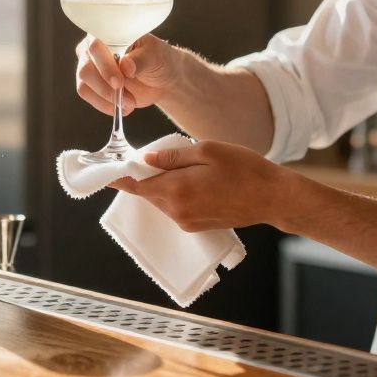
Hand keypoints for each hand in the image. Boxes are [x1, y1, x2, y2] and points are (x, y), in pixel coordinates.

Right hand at [75, 34, 181, 116]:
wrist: (162, 79)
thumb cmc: (158, 59)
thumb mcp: (154, 56)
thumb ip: (139, 59)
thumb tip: (125, 65)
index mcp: (107, 32)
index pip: (95, 46)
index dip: (105, 66)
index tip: (118, 82)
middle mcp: (93, 48)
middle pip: (86, 68)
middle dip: (105, 87)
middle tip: (126, 97)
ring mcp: (90, 66)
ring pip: (84, 84)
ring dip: (107, 98)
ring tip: (130, 102)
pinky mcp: (91, 84)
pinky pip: (87, 95)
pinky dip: (104, 105)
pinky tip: (123, 106)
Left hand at [109, 141, 298, 231]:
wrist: (272, 198)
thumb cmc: (244, 169)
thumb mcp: (207, 151)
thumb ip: (172, 156)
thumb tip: (145, 160)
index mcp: (176, 189)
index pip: (135, 185)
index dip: (117, 177)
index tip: (104, 170)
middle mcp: (176, 210)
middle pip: (148, 192)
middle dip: (145, 176)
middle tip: (151, 156)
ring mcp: (186, 221)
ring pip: (162, 200)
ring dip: (164, 185)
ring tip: (184, 166)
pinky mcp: (196, 226)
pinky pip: (176, 208)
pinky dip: (176, 194)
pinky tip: (195, 181)